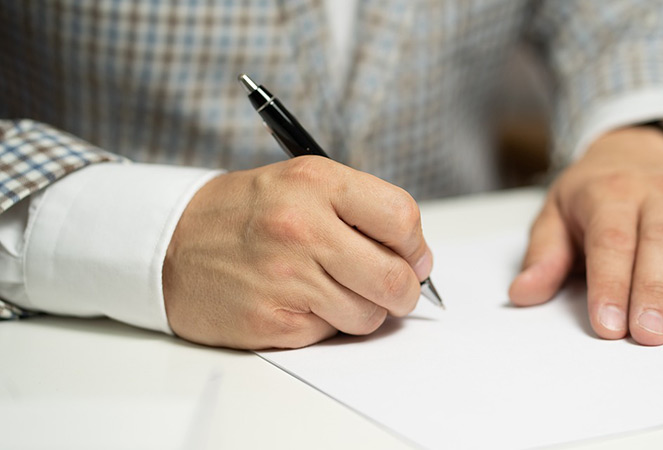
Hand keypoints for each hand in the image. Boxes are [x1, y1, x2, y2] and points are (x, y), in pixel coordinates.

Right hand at [162, 157, 432, 349]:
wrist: (167, 245)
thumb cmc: (243, 214)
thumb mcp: (301, 184)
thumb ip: (359, 210)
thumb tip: (415, 258)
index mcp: (317, 183)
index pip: (401, 218)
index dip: (416, 246)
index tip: (413, 258)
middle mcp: (303, 228)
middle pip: (395, 278)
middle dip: (403, 291)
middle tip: (393, 289)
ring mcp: (286, 278)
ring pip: (369, 315)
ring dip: (362, 310)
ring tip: (332, 290)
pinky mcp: (272, 322)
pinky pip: (331, 334)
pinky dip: (325, 324)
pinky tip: (298, 302)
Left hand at [508, 126, 662, 344]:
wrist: (643, 148)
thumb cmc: (596, 190)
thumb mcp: (557, 211)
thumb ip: (544, 255)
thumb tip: (523, 293)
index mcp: (611, 194)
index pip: (611, 240)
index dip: (610, 284)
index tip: (607, 325)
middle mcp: (659, 197)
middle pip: (662, 244)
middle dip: (655, 291)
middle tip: (648, 336)